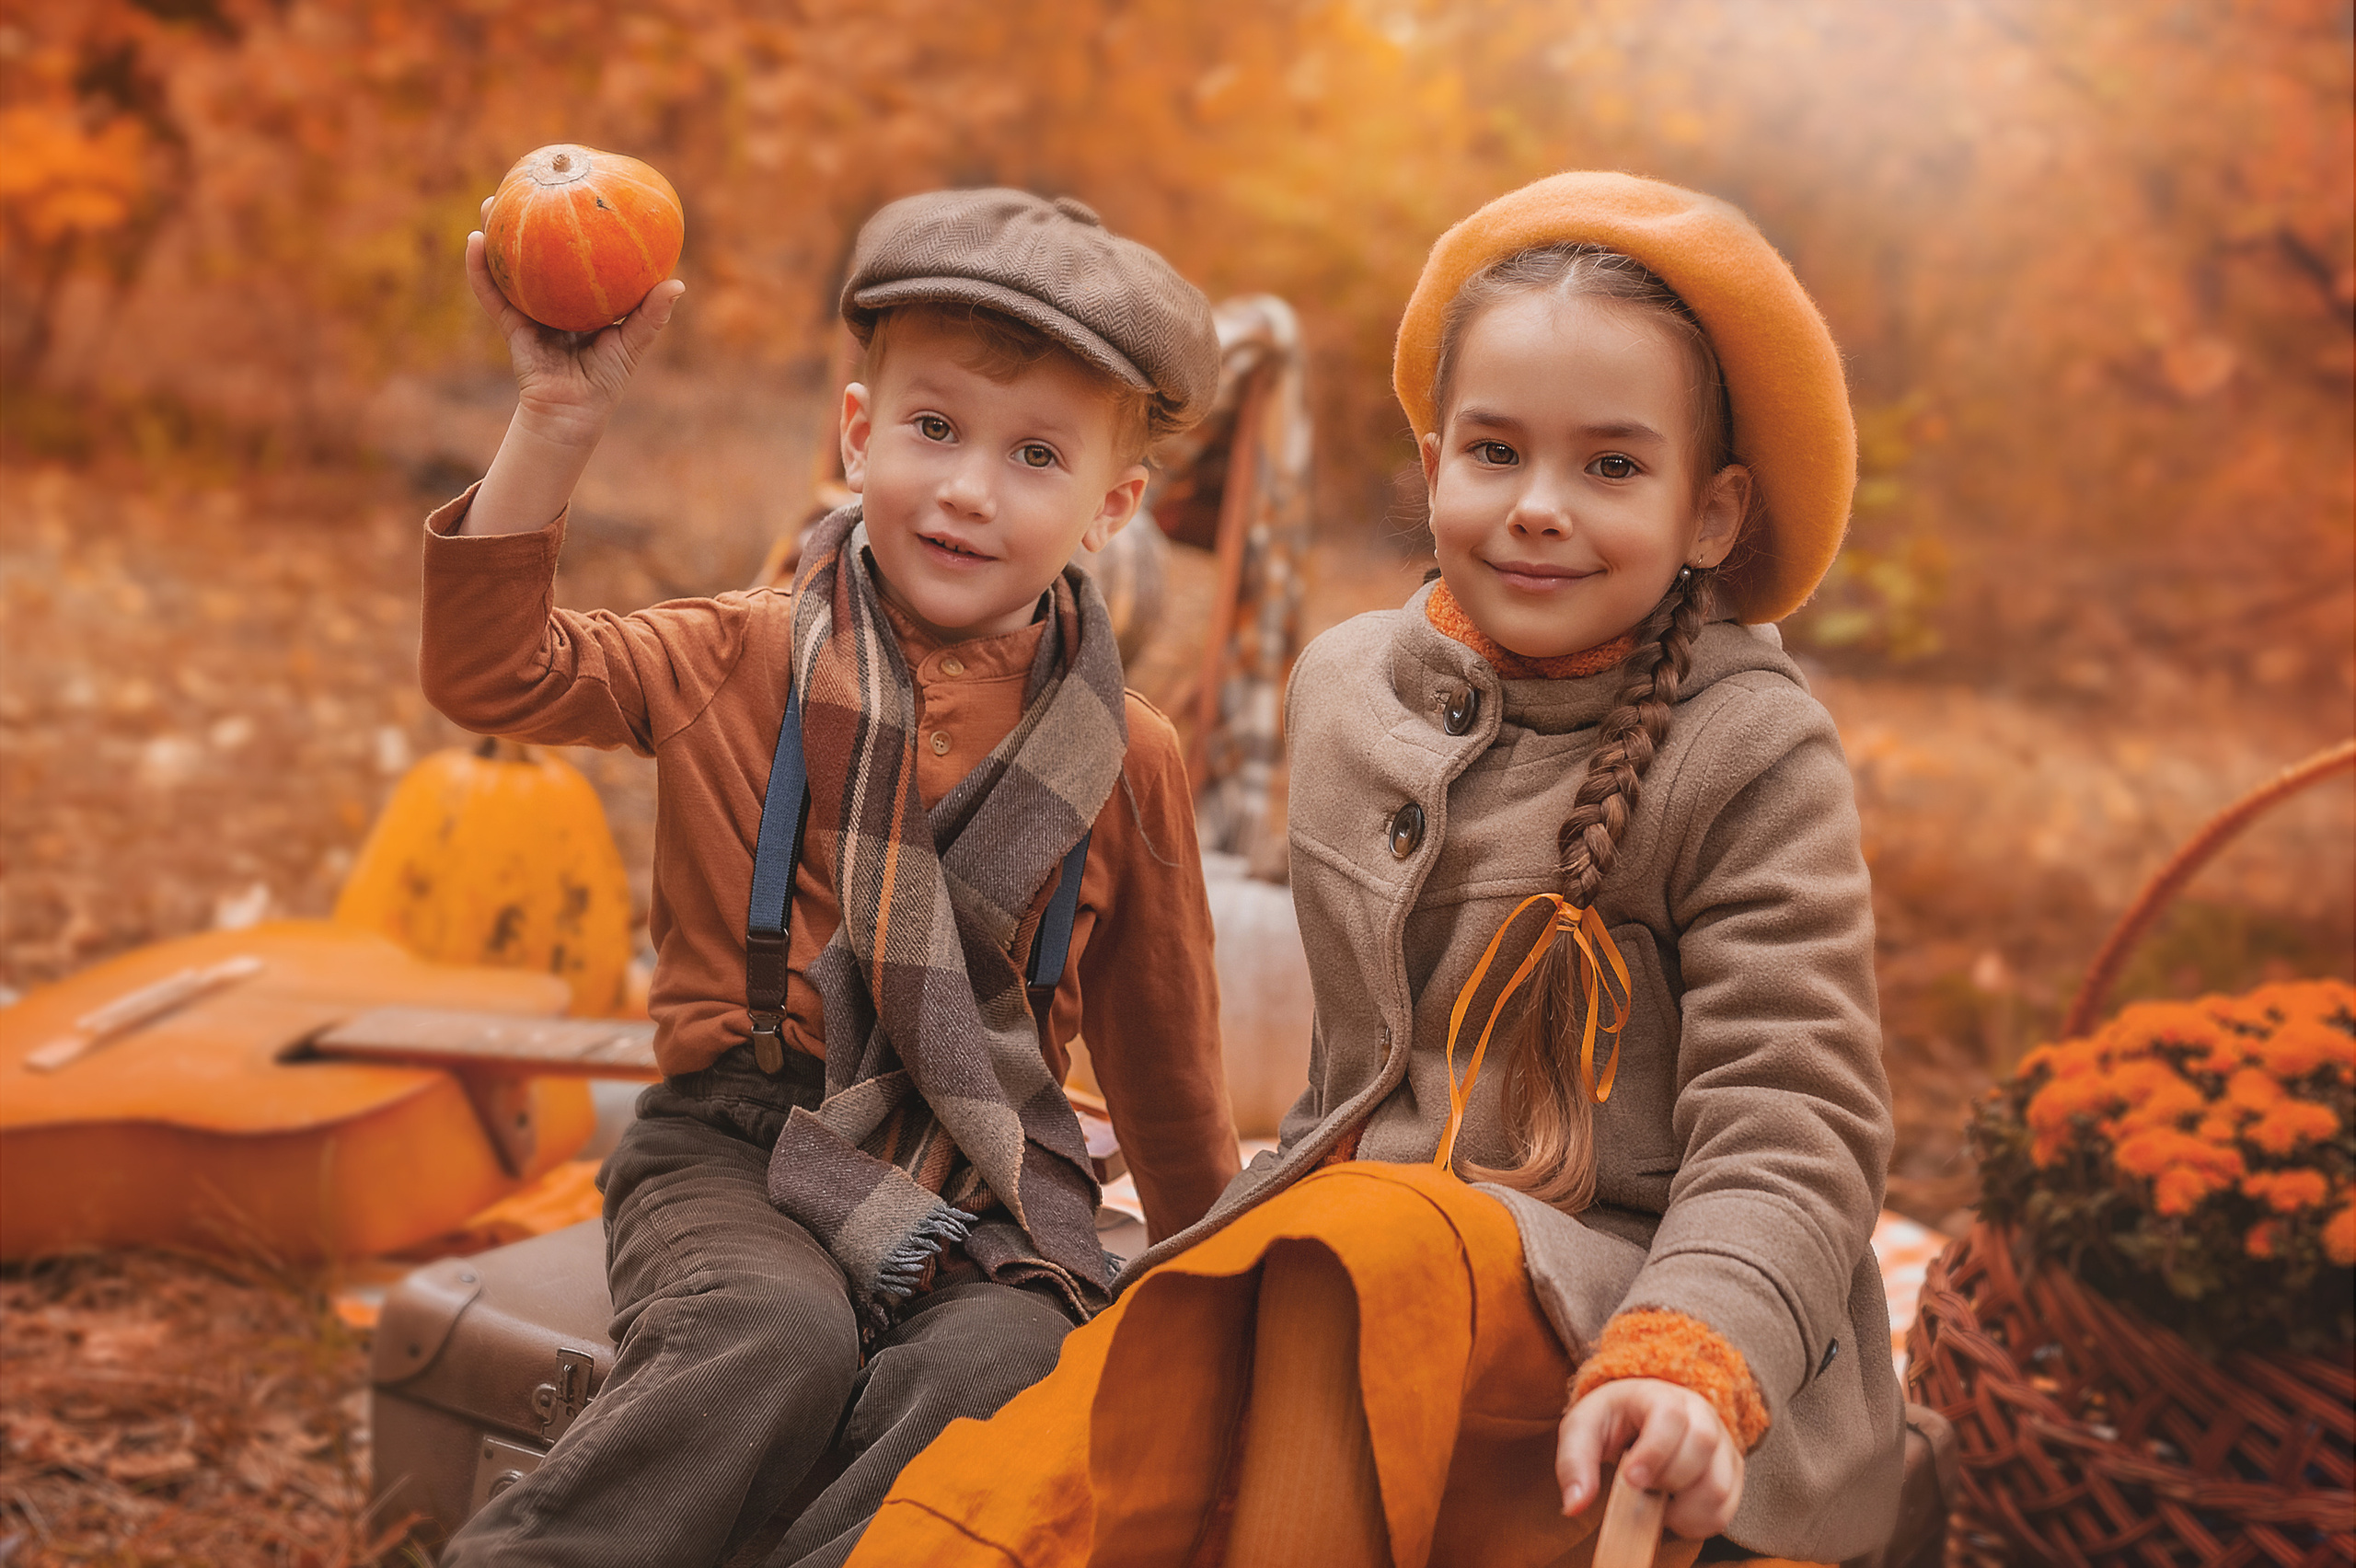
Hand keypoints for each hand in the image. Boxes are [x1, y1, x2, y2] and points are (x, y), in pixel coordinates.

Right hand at [465, 195, 684, 451]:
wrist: (573, 415)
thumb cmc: (607, 380)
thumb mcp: (633, 343)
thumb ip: (651, 315)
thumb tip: (677, 283)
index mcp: (581, 299)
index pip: (577, 255)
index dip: (573, 226)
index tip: (576, 191)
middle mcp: (553, 299)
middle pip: (537, 252)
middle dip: (529, 219)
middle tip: (529, 183)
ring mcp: (528, 310)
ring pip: (507, 266)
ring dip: (495, 234)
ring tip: (490, 202)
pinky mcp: (509, 326)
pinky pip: (491, 295)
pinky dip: (480, 270)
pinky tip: (475, 242)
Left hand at [1557, 1377, 1743, 1539]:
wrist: (1640, 1415)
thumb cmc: (1611, 1420)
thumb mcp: (1581, 1430)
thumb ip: (1574, 1463)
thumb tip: (1574, 1505)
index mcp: (1660, 1395)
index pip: (1671, 1416)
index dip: (1653, 1452)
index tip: (1630, 1478)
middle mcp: (1700, 1414)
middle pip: (1702, 1446)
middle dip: (1667, 1478)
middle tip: (1640, 1484)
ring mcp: (1721, 1444)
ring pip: (1718, 1485)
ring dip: (1682, 1507)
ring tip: (1656, 1497)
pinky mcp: (1731, 1473)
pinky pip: (1725, 1509)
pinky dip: (1697, 1522)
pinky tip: (1673, 1509)